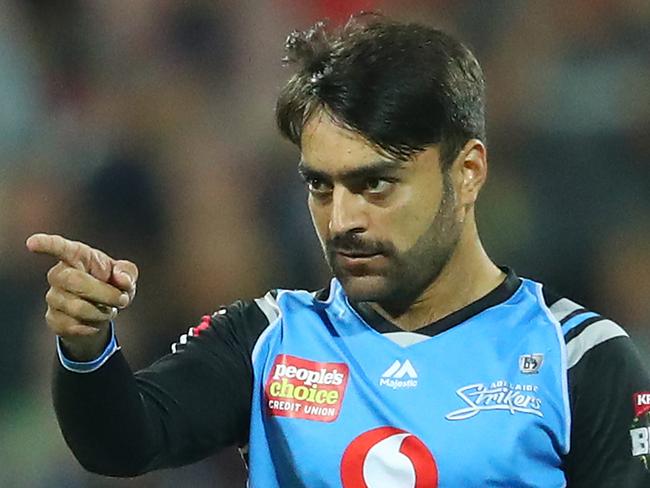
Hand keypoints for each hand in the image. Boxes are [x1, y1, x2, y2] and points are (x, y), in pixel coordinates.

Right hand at [26, 233, 138, 360]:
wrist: (100, 313)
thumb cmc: (111, 284)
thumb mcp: (125, 275)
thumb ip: (127, 272)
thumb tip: (122, 280)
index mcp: (77, 256)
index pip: (60, 247)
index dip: (46, 244)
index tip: (32, 243)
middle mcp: (59, 274)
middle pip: (74, 281)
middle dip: (104, 293)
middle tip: (122, 299)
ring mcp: (53, 296)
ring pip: (77, 308)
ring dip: (102, 312)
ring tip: (109, 310)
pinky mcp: (52, 318)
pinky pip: (74, 326)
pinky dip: (93, 326)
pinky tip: (95, 321)